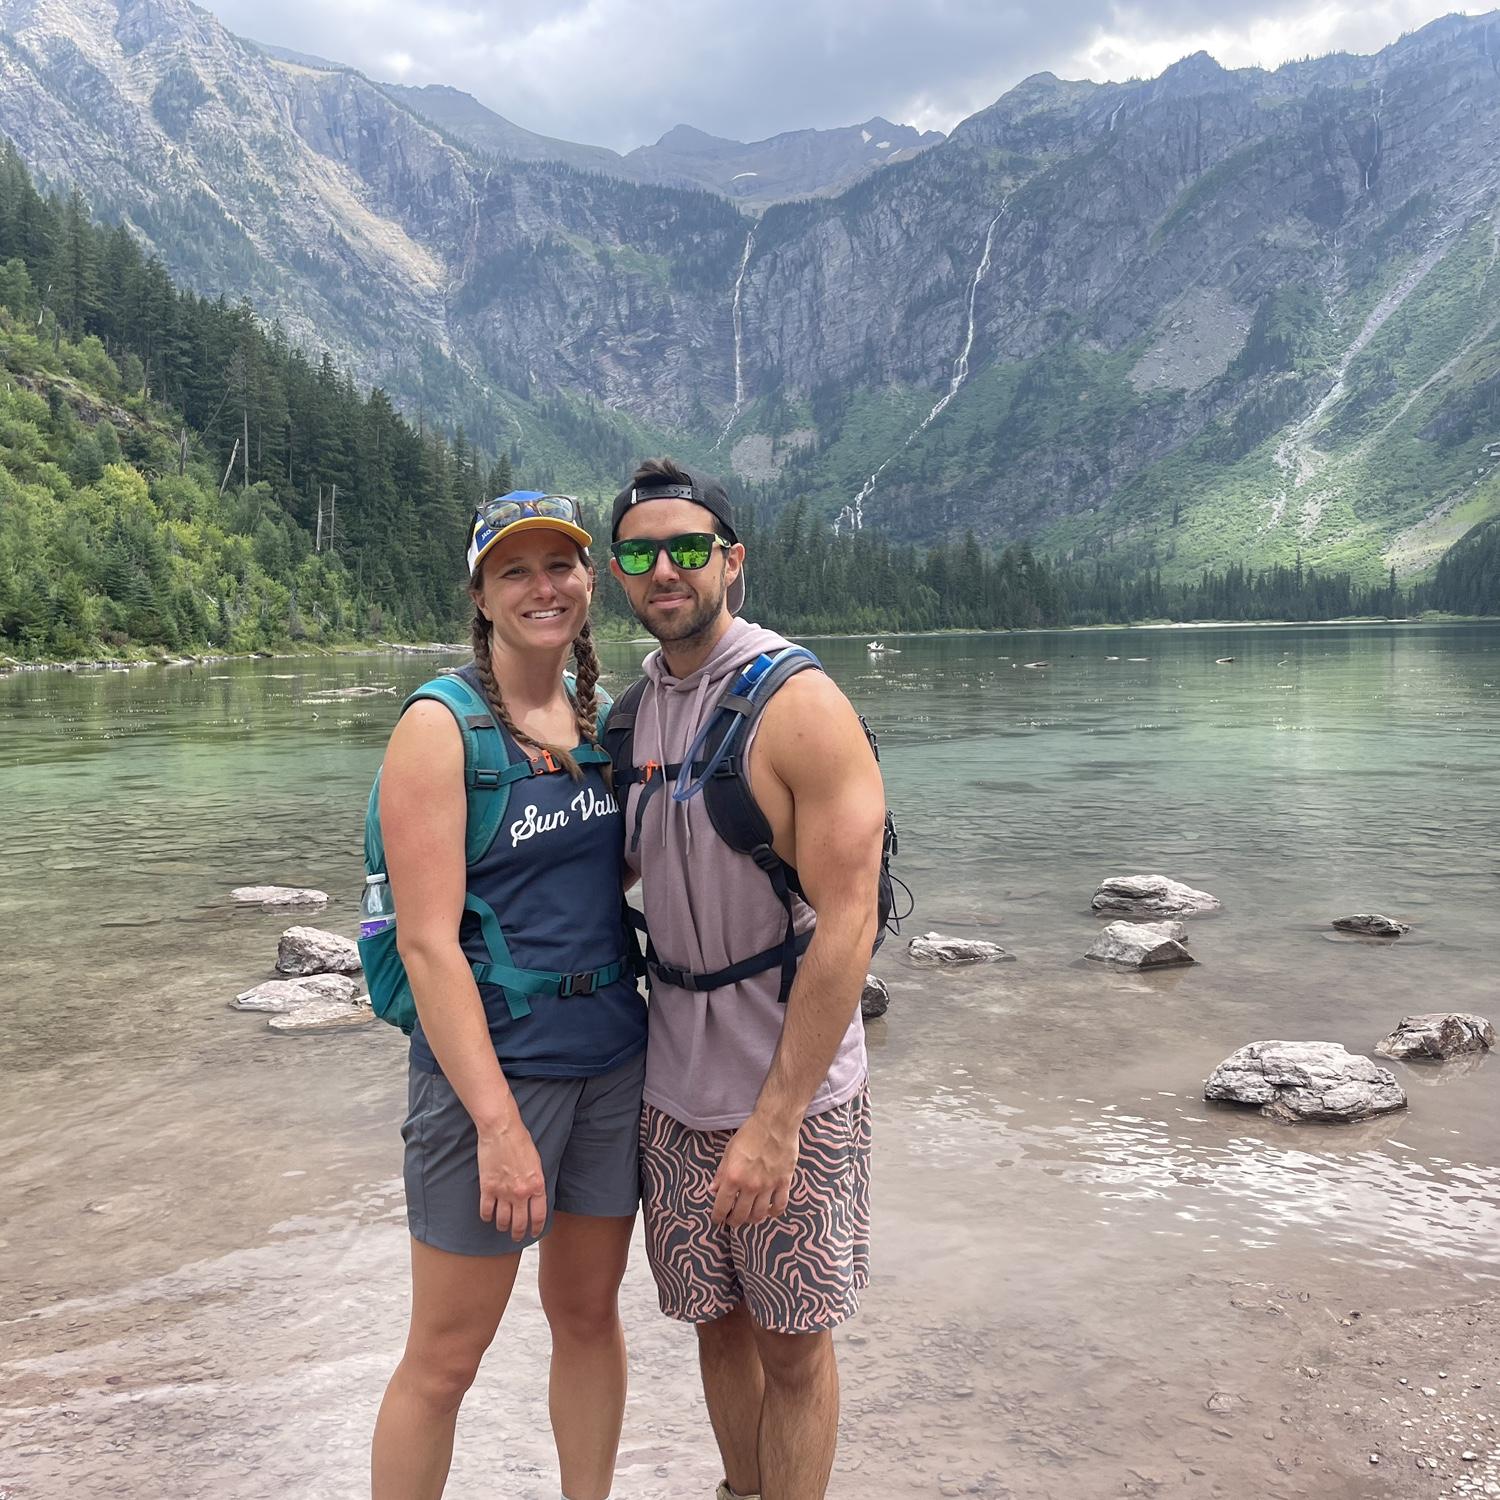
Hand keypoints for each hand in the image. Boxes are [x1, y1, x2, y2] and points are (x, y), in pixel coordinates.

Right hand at [476, 1119, 547, 1240]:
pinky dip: (486, 1216)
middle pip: (519, 1223)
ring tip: (503, 1228)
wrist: (501, 1130)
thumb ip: (535, 1181)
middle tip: (516, 1237)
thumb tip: (534, 1195)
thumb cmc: (520, 1141)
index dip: (536, 1228)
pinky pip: (486, 1210)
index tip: (534, 1233)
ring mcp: (503, 1192)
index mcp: (536, 1185)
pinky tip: (488, 1217)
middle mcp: (521, 1193)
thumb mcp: (536, 1162)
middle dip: (518, 1233)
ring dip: (503, 1227)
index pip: (538, 1216)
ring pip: (502, 1220)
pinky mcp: (487, 1188)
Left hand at [710, 1110, 799, 1227]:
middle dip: (734, 1221)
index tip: (717, 1220)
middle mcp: (750, 1186)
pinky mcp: (784, 1183)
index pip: (722, 1206)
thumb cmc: (750, 1133)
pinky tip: (770, 1212)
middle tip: (732, 1221)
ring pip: (760, 1214)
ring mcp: (768, 1186)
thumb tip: (712, 1190)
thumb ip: (721, 1173)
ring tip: (749, 1217)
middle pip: (741, 1215)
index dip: (718, 1217)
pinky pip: (780, 1205)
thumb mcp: (729, 1151)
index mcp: (733, 1177)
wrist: (775, 1123)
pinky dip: (774, 1213)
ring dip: (752, 1220)